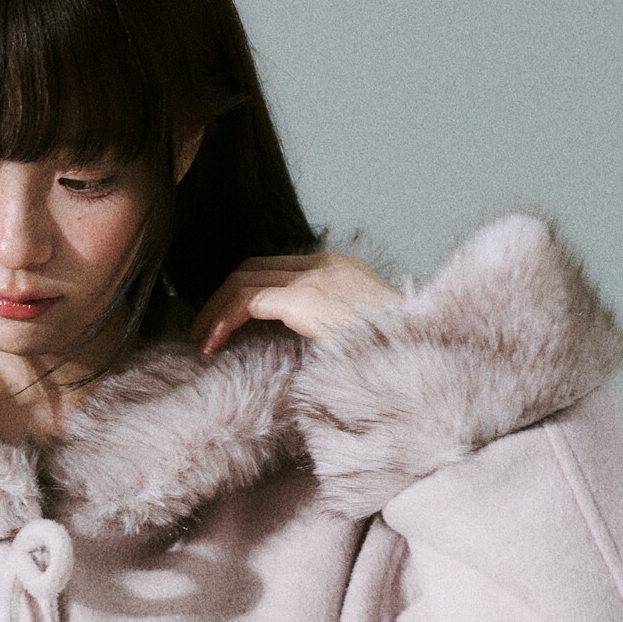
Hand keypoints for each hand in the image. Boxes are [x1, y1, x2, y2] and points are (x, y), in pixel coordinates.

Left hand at [189, 250, 402, 353]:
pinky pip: (248, 300)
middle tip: (203, 331)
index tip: (225, 325)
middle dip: (222, 298)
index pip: (276, 270)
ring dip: (215, 310)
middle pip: (254, 268)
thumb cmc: (395, 357)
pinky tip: (211, 343)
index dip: (242, 294)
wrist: (422, 355)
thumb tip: (303, 349)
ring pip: (244, 280)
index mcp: (338, 269)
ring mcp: (315, 278)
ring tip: (200, 340)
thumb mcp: (358, 334)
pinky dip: (223, 319)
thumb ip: (327, 329)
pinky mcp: (306, 298)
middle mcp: (324, 264)